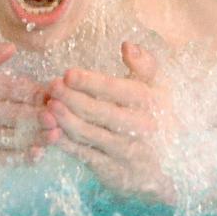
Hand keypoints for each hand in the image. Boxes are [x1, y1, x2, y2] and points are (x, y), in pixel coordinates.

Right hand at [0, 40, 51, 170]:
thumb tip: (11, 49)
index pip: (8, 86)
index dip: (34, 90)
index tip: (55, 91)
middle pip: (12, 112)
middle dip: (40, 113)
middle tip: (63, 114)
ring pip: (7, 136)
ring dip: (34, 136)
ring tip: (56, 135)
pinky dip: (16, 157)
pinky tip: (35, 154)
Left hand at [41, 41, 176, 204]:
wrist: (169, 169)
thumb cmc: (156, 118)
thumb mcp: (158, 89)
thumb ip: (144, 65)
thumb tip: (127, 45)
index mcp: (151, 103)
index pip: (118, 90)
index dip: (92, 82)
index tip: (68, 74)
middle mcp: (140, 128)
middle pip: (100, 112)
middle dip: (73, 99)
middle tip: (52, 87)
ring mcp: (126, 152)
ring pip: (90, 134)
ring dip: (65, 120)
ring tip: (48, 106)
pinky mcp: (112, 170)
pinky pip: (84, 156)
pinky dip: (66, 144)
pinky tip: (51, 132)